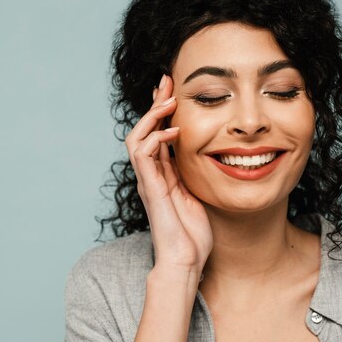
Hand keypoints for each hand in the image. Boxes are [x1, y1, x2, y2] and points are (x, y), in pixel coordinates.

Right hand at [125, 75, 212, 278]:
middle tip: (167, 81)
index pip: (157, 133)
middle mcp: (150, 174)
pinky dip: (155, 138)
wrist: (185, 261)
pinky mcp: (150, 189)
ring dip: (151, 116)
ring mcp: (148, 181)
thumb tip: (204, 155)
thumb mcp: (197, 195)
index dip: (162, 111)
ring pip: (137, 137)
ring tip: (169, 101)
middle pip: (143, 129)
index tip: (174, 89)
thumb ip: (192, 175)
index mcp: (162, 174)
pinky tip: (174, 131)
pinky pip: (143, 156)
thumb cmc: (192, 234)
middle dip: (155, 104)